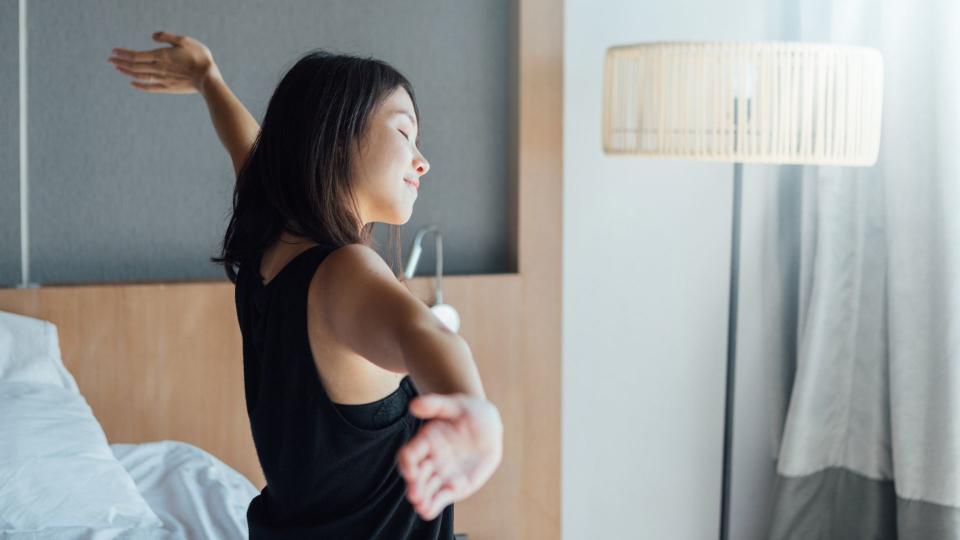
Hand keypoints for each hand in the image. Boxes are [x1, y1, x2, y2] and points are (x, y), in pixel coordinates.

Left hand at [108, 31, 221, 93]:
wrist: (208, 79)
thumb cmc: (199, 57)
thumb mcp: (185, 40)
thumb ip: (167, 37)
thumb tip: (152, 36)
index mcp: (161, 56)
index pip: (136, 55)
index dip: (123, 53)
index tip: (113, 52)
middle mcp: (158, 68)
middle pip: (134, 66)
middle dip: (120, 63)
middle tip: (110, 60)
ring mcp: (162, 79)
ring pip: (139, 76)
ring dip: (127, 72)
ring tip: (118, 69)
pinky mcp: (168, 88)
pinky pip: (149, 87)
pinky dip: (139, 85)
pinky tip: (132, 83)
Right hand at [396, 393, 502, 520]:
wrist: (488, 427)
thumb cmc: (469, 412)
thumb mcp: (456, 404)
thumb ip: (435, 405)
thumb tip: (414, 405)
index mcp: (426, 441)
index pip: (410, 454)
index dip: (407, 463)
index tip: (410, 471)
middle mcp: (430, 460)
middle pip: (416, 475)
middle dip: (414, 485)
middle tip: (415, 495)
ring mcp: (441, 474)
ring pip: (426, 489)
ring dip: (422, 498)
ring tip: (421, 506)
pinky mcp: (453, 486)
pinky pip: (441, 498)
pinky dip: (433, 505)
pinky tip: (428, 512)